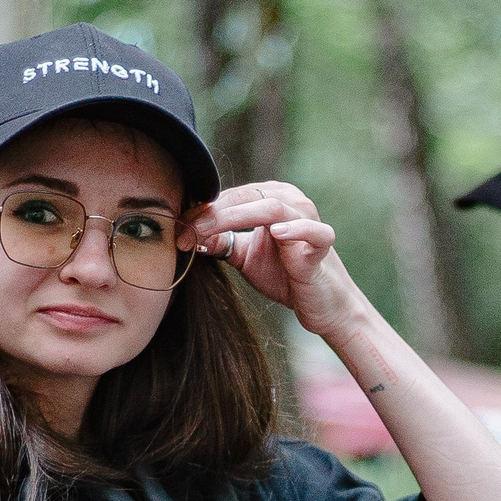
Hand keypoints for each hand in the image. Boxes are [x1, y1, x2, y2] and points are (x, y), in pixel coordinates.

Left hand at [187, 182, 367, 339]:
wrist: (320, 304)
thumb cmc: (285, 275)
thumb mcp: (244, 257)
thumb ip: (221, 242)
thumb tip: (189, 233)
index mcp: (271, 199)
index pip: (232, 196)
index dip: (203, 210)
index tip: (177, 227)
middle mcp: (291, 201)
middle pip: (246, 197)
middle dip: (213, 213)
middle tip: (186, 229)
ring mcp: (309, 220)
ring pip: (271, 208)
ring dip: (236, 217)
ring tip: (208, 230)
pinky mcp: (322, 244)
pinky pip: (313, 231)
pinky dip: (296, 229)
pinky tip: (277, 233)